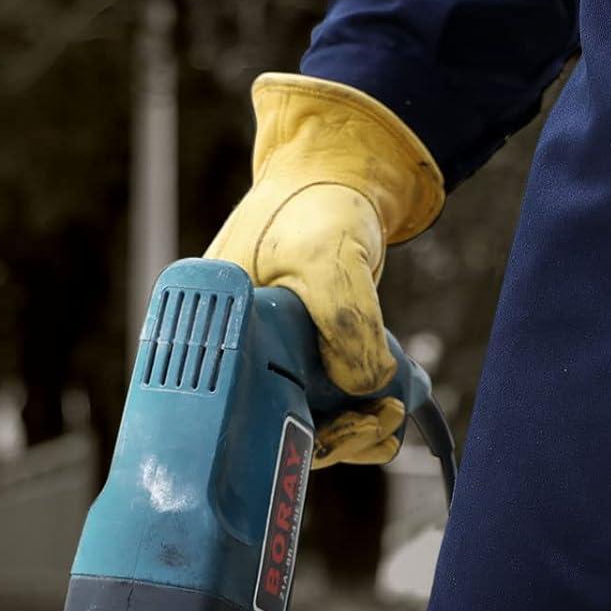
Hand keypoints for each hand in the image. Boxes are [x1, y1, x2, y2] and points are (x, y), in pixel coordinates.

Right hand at [206, 74, 443, 467]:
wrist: (340, 175)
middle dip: (336, 435)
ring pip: (308, 418)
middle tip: (379, 421)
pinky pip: (326, 402)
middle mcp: (240, 351)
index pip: (245, 413)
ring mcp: (272, 355)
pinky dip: (357, 412)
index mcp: (220, 331)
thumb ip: (346, 326)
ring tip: (390, 414)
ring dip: (353, 428)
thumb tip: (365, 390)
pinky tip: (387, 411)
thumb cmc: (317, 205)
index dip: (294, 435)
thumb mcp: (330, 261)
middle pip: (278, 425)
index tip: (343, 429)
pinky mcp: (303, 356)